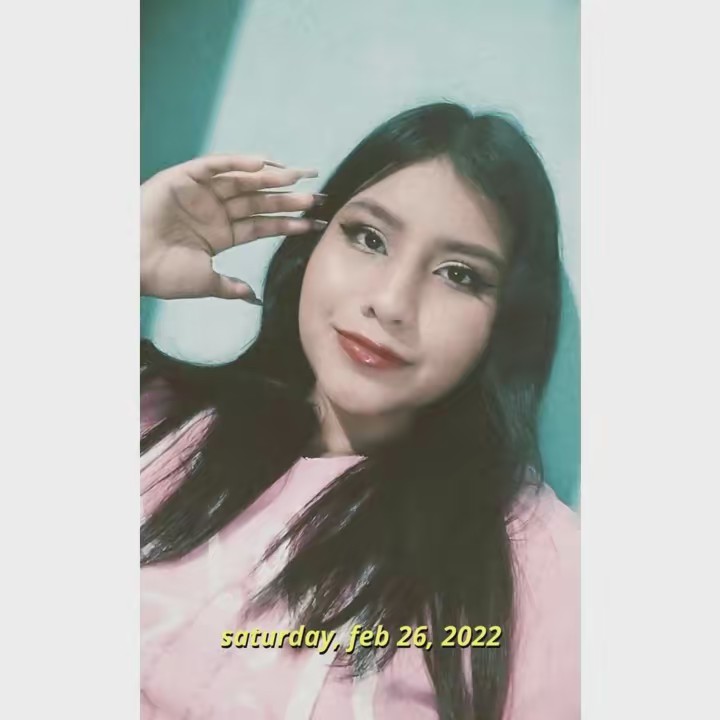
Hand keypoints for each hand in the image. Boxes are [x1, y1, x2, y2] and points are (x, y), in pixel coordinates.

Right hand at [140, 154, 325, 300]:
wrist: (131, 265)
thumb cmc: (164, 275)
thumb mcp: (207, 282)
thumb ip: (231, 286)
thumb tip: (254, 297)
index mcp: (222, 234)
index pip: (263, 225)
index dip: (289, 222)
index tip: (315, 222)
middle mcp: (215, 211)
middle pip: (260, 201)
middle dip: (289, 198)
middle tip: (318, 195)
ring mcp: (201, 193)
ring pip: (244, 182)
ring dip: (271, 179)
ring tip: (299, 178)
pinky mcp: (184, 178)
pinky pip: (216, 166)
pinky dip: (238, 162)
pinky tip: (265, 164)